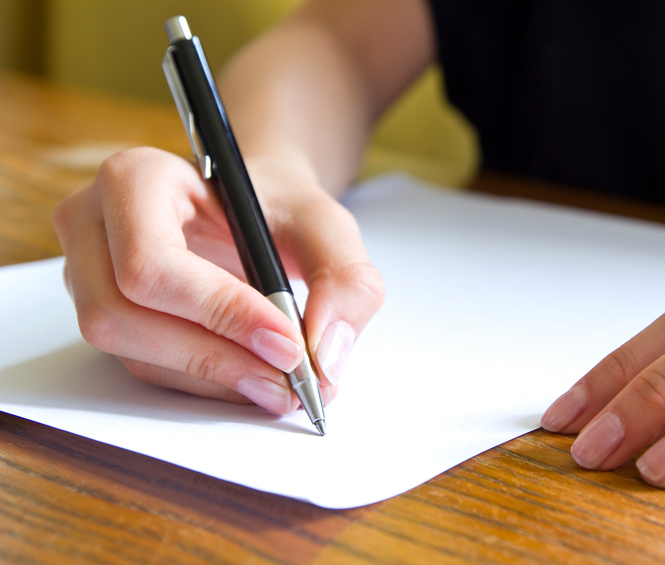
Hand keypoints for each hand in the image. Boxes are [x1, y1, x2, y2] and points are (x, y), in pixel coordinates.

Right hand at [53, 147, 383, 413]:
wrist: (257, 211)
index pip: (152, 261)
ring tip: (280, 385)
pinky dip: (204, 382)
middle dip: (215, 357)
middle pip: (122, 315)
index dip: (219, 311)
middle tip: (289, 379)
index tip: (288, 344)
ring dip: (211, 378)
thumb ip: (345, 282)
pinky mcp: (107, 315)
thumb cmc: (281, 207)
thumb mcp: (328, 226)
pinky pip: (144, 366)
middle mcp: (93, 224)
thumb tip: (325, 360)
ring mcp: (88, 273)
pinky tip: (253, 378)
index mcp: (135, 177)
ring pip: (130, 351)